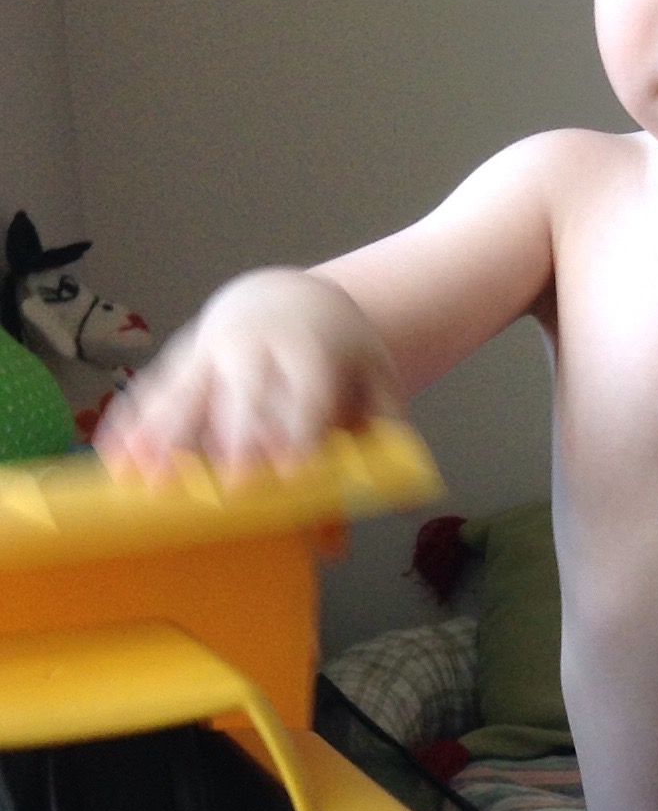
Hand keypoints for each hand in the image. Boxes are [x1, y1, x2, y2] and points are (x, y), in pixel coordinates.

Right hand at [95, 270, 403, 477]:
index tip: (292, 470)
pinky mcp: (180, 361)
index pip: (305, 393)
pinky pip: (151, 392)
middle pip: (242, 396)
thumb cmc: (338, 353)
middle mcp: (255, 350)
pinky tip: (112, 458)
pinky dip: (131, 424)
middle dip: (236, 440)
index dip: (298, 430)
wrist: (291, 298)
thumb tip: (393, 513)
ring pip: (185, 393)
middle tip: (230, 486)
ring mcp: (211, 353)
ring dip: (164, 438)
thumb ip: (381, 444)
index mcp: (309, 351)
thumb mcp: (373, 384)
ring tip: (145, 479)